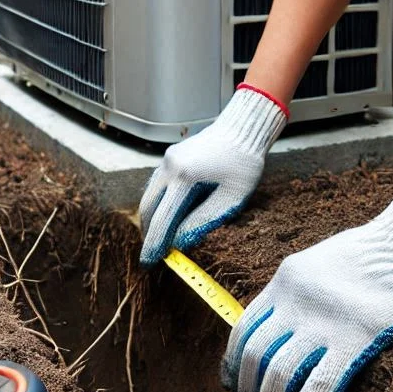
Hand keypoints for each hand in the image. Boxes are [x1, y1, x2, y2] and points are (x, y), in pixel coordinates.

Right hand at [139, 85, 286, 264]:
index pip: (163, 219)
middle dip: (148, 233)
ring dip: (152, 218)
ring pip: (149, 196)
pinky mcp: (171, 157)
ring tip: (159, 239)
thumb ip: (202, 222)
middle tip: (152, 255)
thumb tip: (179, 243)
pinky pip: (158, 185)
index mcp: (184, 177)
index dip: (155, 244)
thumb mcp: (230, 199)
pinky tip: (167, 217)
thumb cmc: (244, 164)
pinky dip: (159, 204)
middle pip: (148, 208)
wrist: (244, 129)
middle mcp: (169, 166)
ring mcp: (167, 159)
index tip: (149, 262)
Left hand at [221, 179, 392, 391]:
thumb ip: (297, 292)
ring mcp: (323, 319)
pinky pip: (319, 383)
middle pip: (256, 355)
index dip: (233, 363)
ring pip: (279, 372)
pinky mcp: (355, 337)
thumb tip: (283, 329)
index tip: (231, 387)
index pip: (244, 328)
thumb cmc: (370, 254)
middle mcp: (295, 299)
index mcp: (285, 279)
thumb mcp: (318, 262)